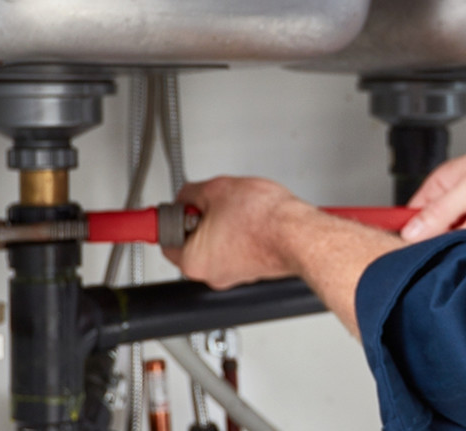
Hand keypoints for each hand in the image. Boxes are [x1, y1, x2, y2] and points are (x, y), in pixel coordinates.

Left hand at [165, 176, 310, 289]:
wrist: (299, 234)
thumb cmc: (264, 220)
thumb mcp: (215, 189)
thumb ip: (191, 192)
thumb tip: (186, 195)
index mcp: (193, 260)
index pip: (166, 239)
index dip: (172, 217)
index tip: (172, 210)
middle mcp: (212, 275)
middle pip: (193, 241)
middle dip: (202, 218)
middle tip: (214, 202)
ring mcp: (236, 275)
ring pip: (219, 244)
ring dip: (225, 225)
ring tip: (239, 209)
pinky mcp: (255, 269)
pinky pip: (239, 248)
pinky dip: (243, 233)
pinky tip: (253, 218)